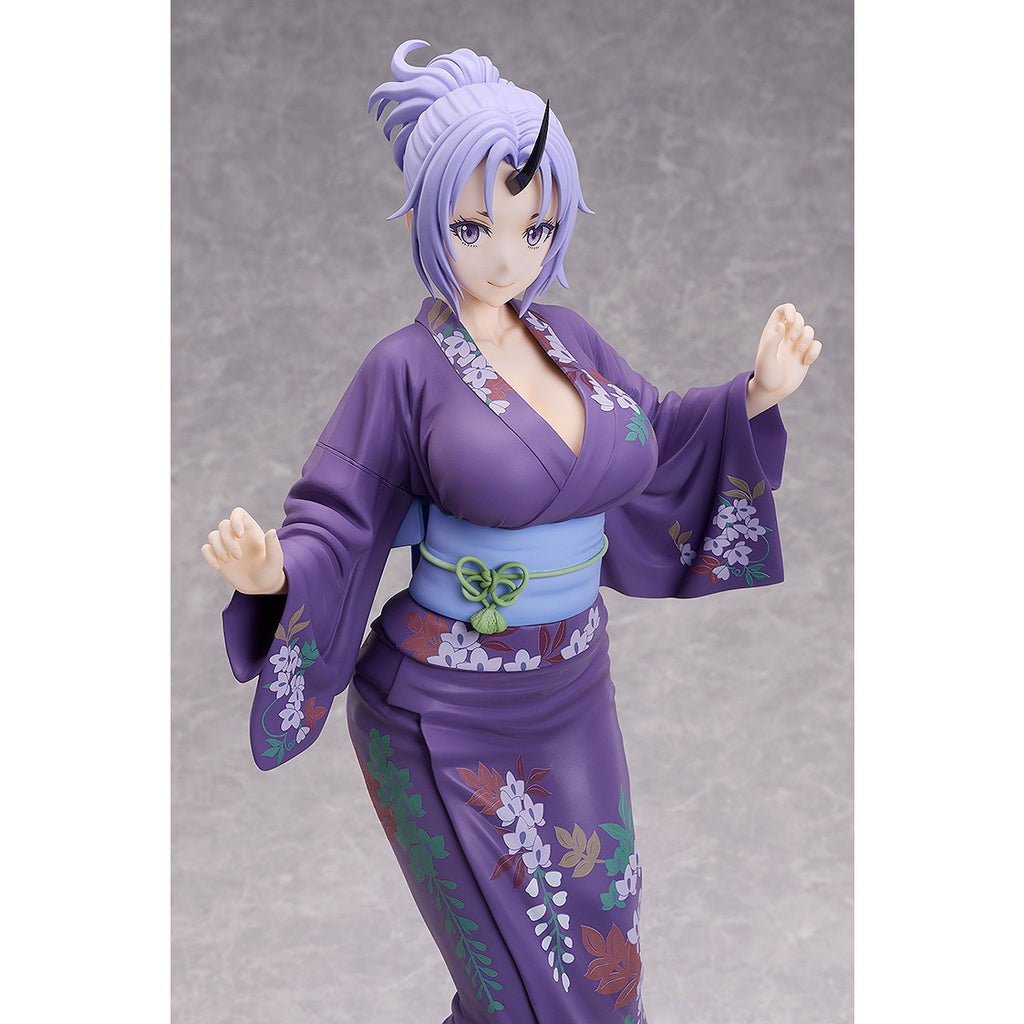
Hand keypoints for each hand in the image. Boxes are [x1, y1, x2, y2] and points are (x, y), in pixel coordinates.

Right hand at [200, 507, 286, 594]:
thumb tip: (272, 531)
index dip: (235, 520)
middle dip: (228, 541)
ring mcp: (226, 545)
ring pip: (212, 536)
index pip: (238, 513)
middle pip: (223, 525)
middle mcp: (236, 535)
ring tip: (228, 562)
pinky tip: (217, 567)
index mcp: (251, 530)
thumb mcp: (275, 560)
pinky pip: (205, 549)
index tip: (239, 535)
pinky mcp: (218, 557)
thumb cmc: (271, 571)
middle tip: (238, 557)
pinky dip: (208, 556)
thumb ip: (273, 546)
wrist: (261, 586)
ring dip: (218, 548)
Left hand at [746, 302, 821, 417]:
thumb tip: (781, 324)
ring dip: (807, 338)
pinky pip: (817, 345)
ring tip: (798, 352)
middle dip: (799, 325)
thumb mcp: (765, 358)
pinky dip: (814, 352)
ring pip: (809, 330)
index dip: (789, 310)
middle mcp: (785, 336)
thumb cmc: (765, 375)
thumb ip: (772, 341)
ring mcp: (796, 345)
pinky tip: (805, 362)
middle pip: (798, 318)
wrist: (771, 392)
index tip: (790, 319)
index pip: (782, 311)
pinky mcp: (805, 355)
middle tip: (792, 339)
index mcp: (772, 332)